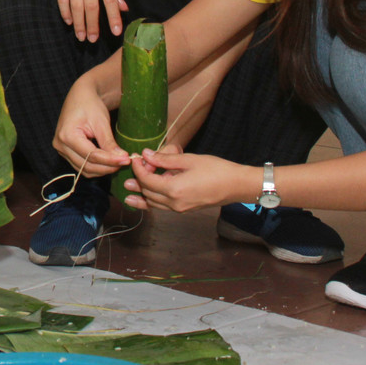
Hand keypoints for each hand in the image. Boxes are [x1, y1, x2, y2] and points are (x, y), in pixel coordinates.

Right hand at [53, 73, 130, 176]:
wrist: (80, 96)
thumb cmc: (90, 104)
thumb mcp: (101, 122)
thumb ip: (109, 143)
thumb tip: (121, 159)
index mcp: (67, 135)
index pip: (91, 155)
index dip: (110, 160)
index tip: (127, 160)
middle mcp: (60, 145)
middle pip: (86, 165)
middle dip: (107, 167)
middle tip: (125, 162)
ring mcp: (61, 150)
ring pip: (84, 169)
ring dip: (102, 169)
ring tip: (118, 162)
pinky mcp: (66, 152)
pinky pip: (82, 166)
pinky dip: (96, 167)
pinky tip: (108, 162)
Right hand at [54, 0, 125, 41]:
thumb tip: (124, 8)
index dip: (113, 16)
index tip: (116, 32)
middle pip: (90, 5)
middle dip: (92, 25)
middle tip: (93, 40)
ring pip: (75, 4)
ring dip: (78, 23)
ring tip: (82, 36)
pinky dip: (65, 11)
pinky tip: (69, 21)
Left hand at [121, 146, 241, 212]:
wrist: (237, 186)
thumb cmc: (217, 170)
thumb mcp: (189, 160)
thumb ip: (165, 159)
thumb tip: (146, 154)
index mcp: (174, 190)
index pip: (147, 180)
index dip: (139, 169)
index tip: (136, 158)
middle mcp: (174, 203)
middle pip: (148, 193)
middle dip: (138, 181)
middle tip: (131, 171)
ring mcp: (180, 209)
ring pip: (153, 203)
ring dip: (142, 194)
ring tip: (129, 190)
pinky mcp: (185, 209)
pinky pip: (163, 207)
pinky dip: (152, 201)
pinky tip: (146, 198)